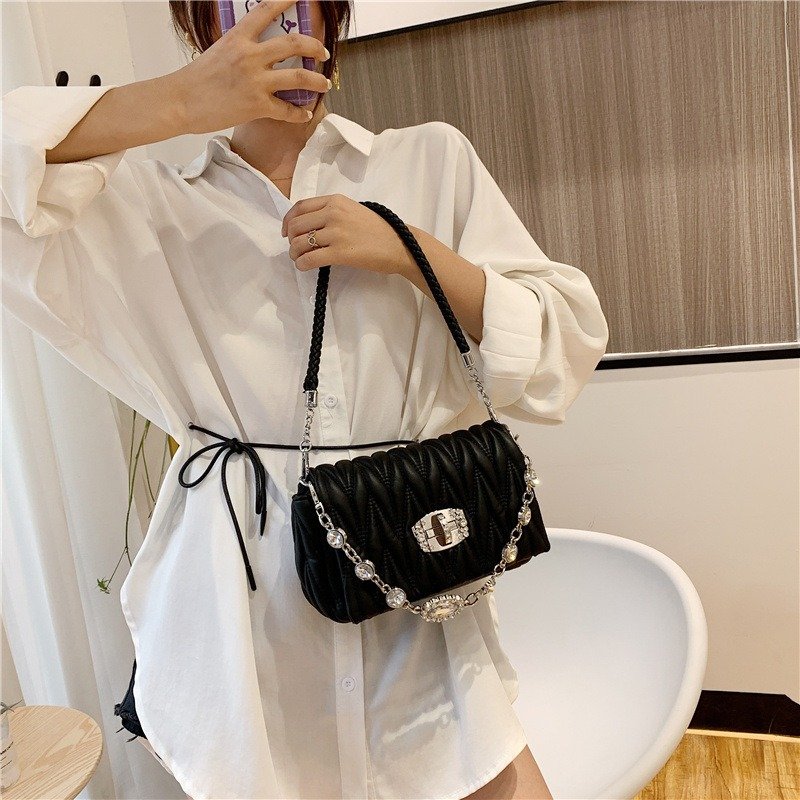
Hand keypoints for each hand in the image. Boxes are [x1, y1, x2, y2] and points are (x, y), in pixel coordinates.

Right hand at [171, 0, 330, 133]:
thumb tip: (257, 53)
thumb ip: (240, 49)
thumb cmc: (196, 80)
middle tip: (323, 52)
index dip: (285, 0)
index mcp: (238, 38)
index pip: (266, 10)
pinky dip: (300, 113)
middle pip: (293, 43)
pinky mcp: (257, 105)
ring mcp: (255, 81)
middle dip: (314, 46)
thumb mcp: (218, 52)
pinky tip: (306, 113)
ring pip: (298, 77)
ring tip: (324, 82)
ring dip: (317, 80)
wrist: (181, 102)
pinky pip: (287, 110)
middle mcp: (250, 56)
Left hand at [281, 194, 415, 275]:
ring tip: (300, 259)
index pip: (301, 206)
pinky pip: (310, 259)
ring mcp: (336, 233)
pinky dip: (302, 264)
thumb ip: (333, 212)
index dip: (288, 220)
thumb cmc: (380, 231)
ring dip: (295, 254)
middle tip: (295, 250)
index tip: (287, 231)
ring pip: (299, 243)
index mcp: (336, 201)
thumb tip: (312, 224)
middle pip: (296, 225)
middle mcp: (333, 213)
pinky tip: (305, 267)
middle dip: (290, 240)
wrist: (400, 245)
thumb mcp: (354, 211)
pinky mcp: (340, 253)